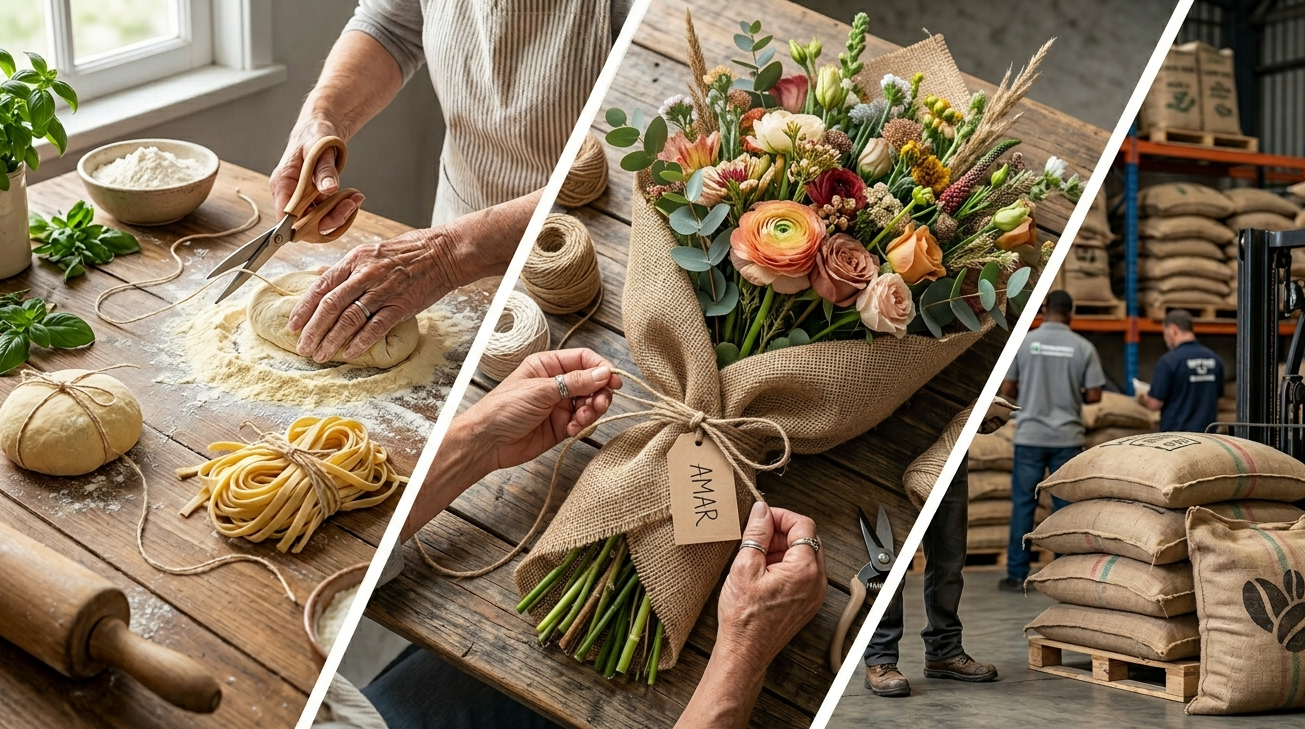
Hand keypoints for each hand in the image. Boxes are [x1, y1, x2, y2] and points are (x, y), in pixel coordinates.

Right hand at [270, 118, 365, 237]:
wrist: (318, 129)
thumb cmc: (314, 134)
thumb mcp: (320, 149)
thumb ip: (324, 170)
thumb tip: (329, 189)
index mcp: (282, 183)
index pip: (285, 217)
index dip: (303, 226)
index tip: (328, 220)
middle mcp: (287, 194)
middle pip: (304, 224)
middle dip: (330, 219)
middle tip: (350, 205)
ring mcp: (299, 198)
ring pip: (317, 222)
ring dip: (339, 215)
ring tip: (355, 199)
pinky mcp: (310, 200)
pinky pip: (324, 214)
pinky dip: (340, 209)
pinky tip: (353, 197)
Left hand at [286, 191, 532, 362]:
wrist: (443, 252)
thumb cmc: (408, 252)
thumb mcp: (372, 251)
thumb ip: (347, 269)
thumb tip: (321, 280)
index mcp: (355, 260)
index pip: (322, 286)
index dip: (304, 307)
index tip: (293, 325)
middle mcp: (365, 274)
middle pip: (331, 306)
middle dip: (313, 330)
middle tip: (303, 347)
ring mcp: (383, 290)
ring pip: (349, 319)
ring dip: (332, 340)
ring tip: (321, 355)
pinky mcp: (401, 305)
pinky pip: (376, 326)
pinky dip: (361, 341)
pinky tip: (349, 353)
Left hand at [461, 349, 623, 471]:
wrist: (488, 441)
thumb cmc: (504, 408)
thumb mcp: (541, 390)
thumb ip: (575, 382)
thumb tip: (604, 373)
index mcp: (548, 365)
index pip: (584, 359)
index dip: (601, 368)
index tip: (613, 380)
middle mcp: (557, 383)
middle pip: (592, 382)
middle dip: (600, 393)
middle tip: (600, 403)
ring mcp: (560, 405)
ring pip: (590, 403)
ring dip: (592, 411)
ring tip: (582, 419)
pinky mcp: (562, 426)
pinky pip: (582, 422)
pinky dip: (582, 426)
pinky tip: (571, 430)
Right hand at [717, 503, 826, 670]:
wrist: (745, 651)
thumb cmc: (744, 619)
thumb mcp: (744, 567)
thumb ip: (756, 534)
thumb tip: (761, 512)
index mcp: (805, 570)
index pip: (803, 525)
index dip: (781, 516)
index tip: (763, 517)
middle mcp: (816, 582)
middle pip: (808, 539)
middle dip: (782, 531)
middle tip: (757, 535)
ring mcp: (814, 594)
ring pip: (805, 555)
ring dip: (782, 547)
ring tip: (756, 555)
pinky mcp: (807, 602)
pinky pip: (803, 573)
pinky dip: (785, 564)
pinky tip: (763, 571)